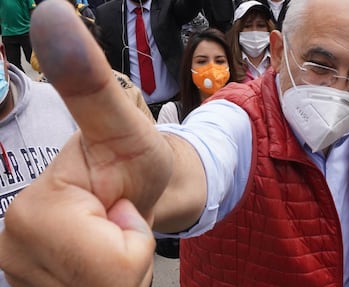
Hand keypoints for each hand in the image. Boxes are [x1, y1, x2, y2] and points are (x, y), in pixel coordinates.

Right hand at [0, 0, 173, 285]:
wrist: (129, 187)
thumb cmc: (132, 158)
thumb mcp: (122, 123)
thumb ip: (88, 84)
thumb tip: (50, 11)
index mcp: (32, 216)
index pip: (108, 267)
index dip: (131, 242)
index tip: (122, 209)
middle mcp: (14, 250)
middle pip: (101, 286)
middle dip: (125, 258)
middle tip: (120, 224)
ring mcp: (26, 273)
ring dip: (118, 269)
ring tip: (110, 237)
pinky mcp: (41, 284)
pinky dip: (109, 278)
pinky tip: (100, 256)